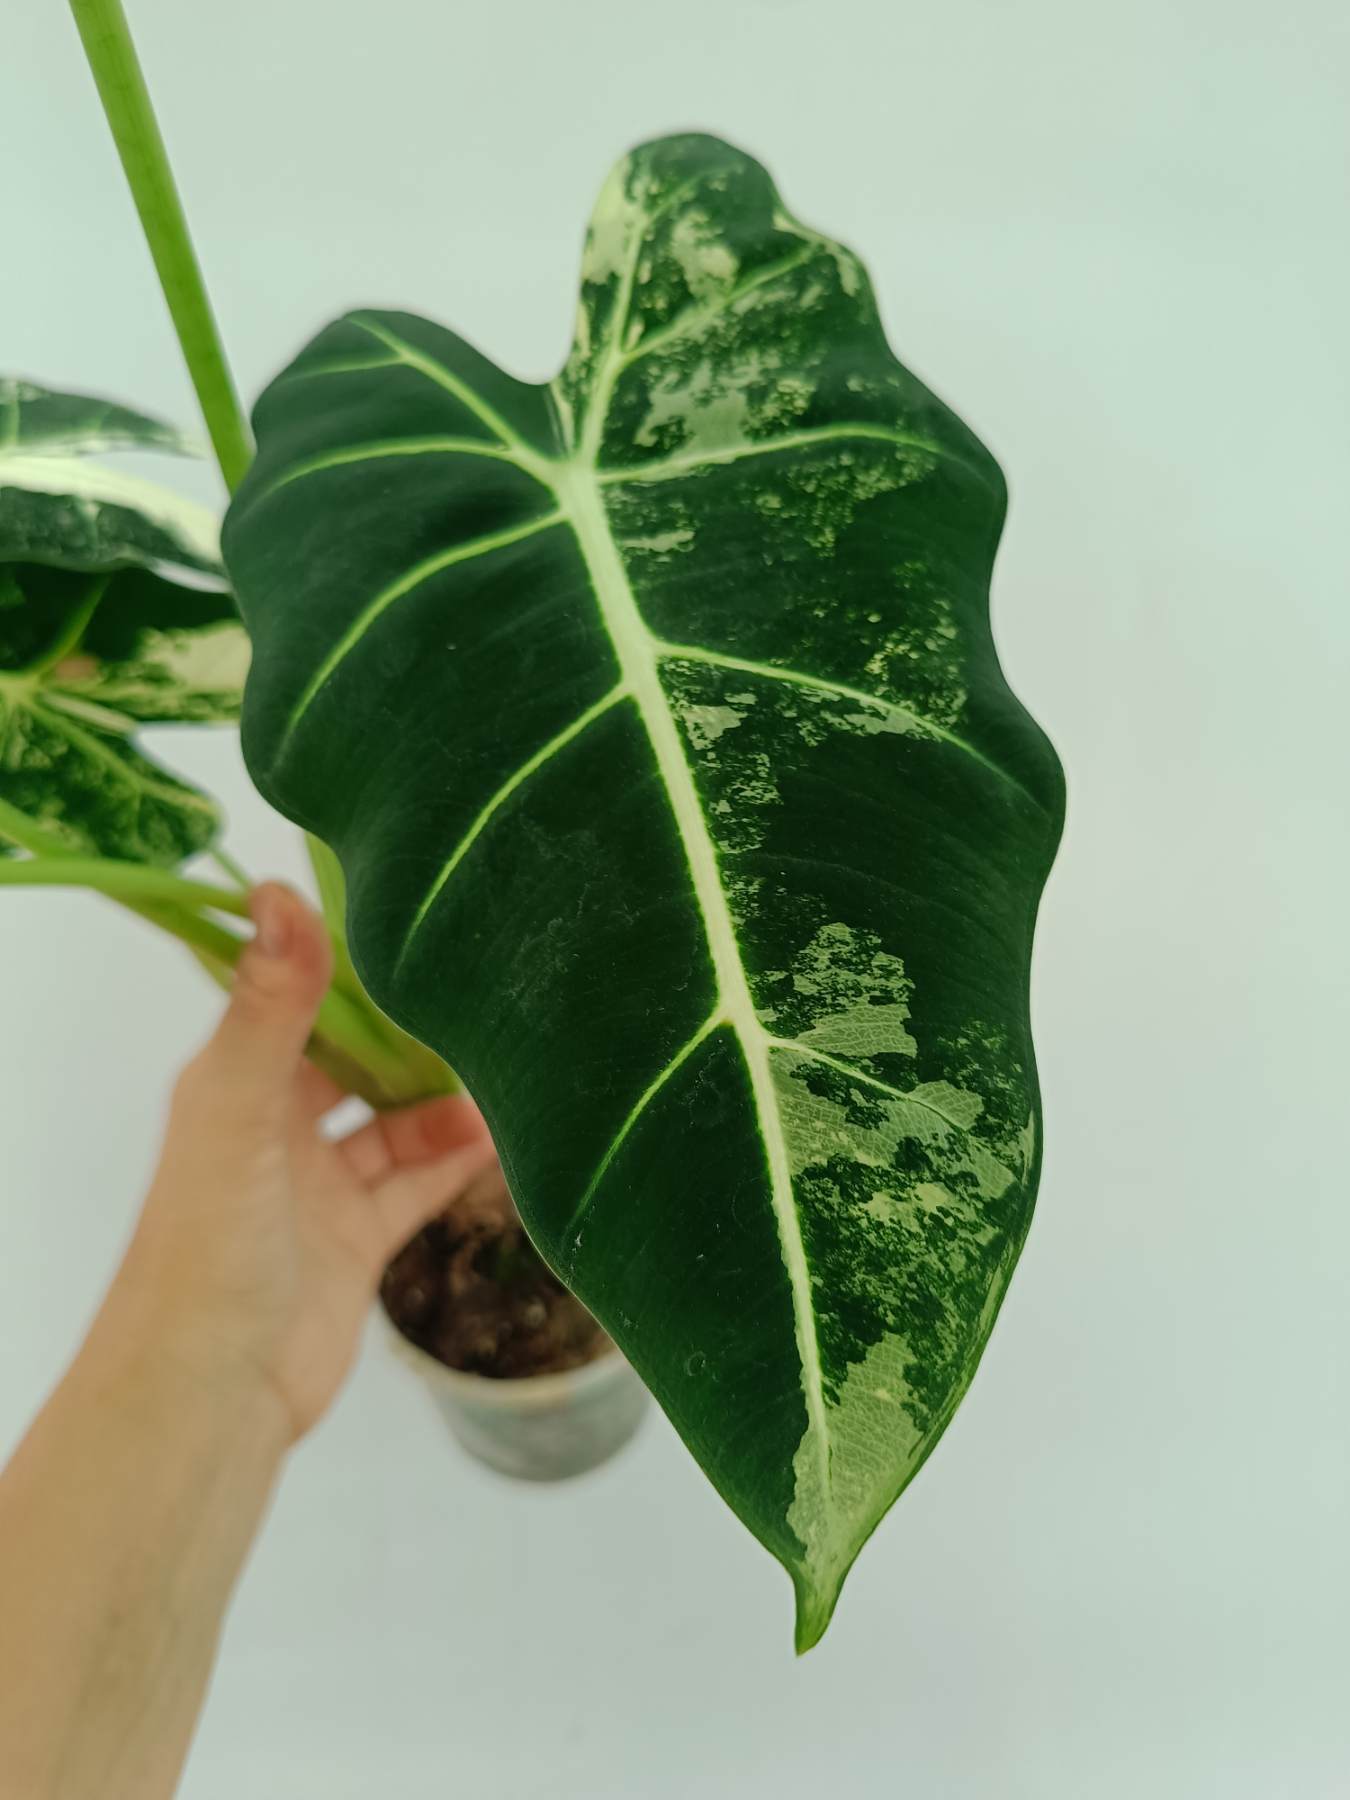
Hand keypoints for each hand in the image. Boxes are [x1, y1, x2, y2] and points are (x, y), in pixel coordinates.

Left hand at [111, 882, 495, 1440]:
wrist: (209, 1395)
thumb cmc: (206, 1248)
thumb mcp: (237, 1112)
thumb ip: (271, 1007)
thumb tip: (281, 888)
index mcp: (234, 1080)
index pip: (299, 998)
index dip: (352, 961)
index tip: (420, 918)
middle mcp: (275, 1125)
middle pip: (356, 1057)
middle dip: (413, 1032)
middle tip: (485, 996)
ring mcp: (318, 1186)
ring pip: (396, 1121)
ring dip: (447, 1099)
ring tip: (510, 1072)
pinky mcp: (356, 1240)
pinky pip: (418, 1183)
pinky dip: (459, 1160)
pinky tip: (507, 1137)